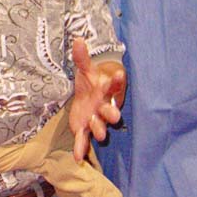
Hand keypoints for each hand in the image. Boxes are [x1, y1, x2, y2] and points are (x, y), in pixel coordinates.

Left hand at [69, 38, 125, 161]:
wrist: (88, 97)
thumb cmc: (91, 83)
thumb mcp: (86, 70)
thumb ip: (82, 58)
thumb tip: (77, 39)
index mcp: (106, 91)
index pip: (114, 86)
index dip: (116, 81)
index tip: (119, 74)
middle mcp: (104, 107)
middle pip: (111, 111)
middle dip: (112, 114)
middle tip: (114, 115)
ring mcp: (95, 119)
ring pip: (100, 127)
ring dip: (100, 129)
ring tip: (100, 134)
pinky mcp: (85, 129)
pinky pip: (84, 140)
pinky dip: (81, 149)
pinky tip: (77, 157)